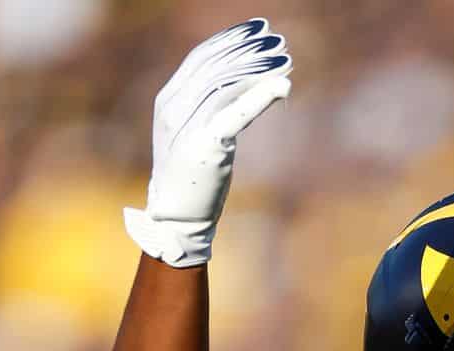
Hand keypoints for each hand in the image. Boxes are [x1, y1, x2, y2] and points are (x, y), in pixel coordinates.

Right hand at [123, 18, 291, 266]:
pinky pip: (236, 113)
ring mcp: (187, 126)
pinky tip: (282, 87)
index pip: (201, 58)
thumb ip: (213, 108)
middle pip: (216, 65)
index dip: (231, 41)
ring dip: (259, 68)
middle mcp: (173, 107)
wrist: (177, 217)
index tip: (258, 30)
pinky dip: (260, 97)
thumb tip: (247, 86)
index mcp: (168, 100)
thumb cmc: (192, 177)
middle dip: (249, 50)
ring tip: (285, 59)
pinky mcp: (206, 145)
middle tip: (278, 40)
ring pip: (227, 84)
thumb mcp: (196, 133)